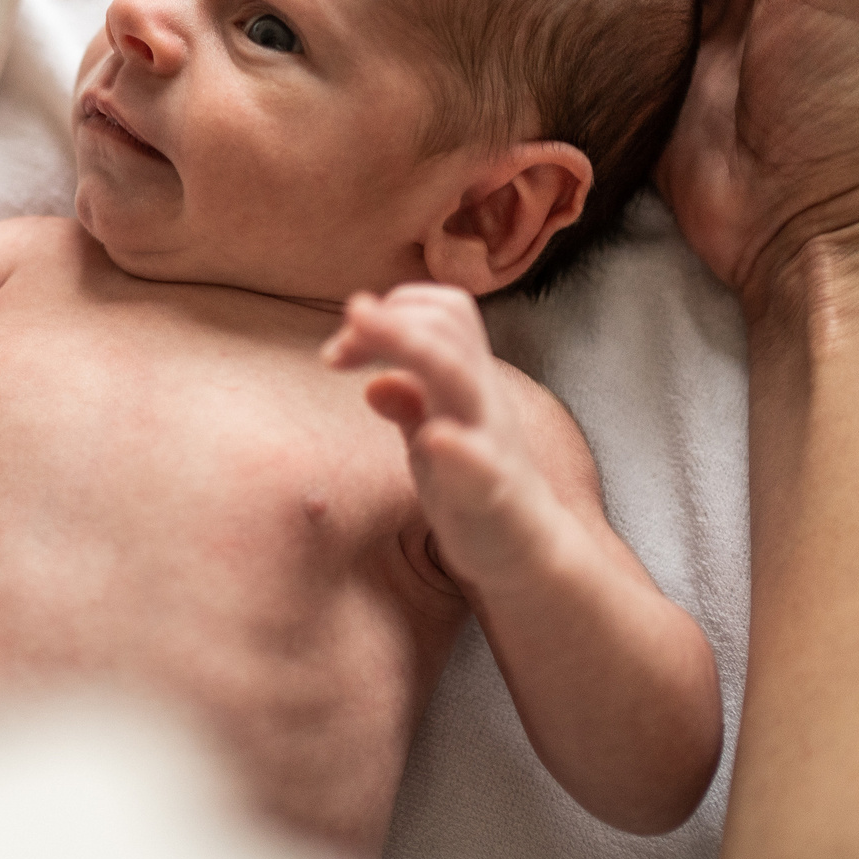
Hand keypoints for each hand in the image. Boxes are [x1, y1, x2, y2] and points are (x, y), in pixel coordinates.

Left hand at [322, 284, 587, 589]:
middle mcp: (480, 397)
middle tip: (333, 353)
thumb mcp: (432, 435)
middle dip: (385, 321)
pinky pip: (481, 461)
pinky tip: (433, 439)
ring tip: (359, 331)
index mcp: (466, 379)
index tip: (342, 346)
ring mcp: (489, 440)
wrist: (525, 549)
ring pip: (461, 375)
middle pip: (448, 326)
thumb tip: (373, 380)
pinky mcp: (491, 491)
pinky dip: (457, 447)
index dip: (390, 309)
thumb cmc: (471, 486)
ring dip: (409, 346)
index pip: (441, 310)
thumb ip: (408, 401)